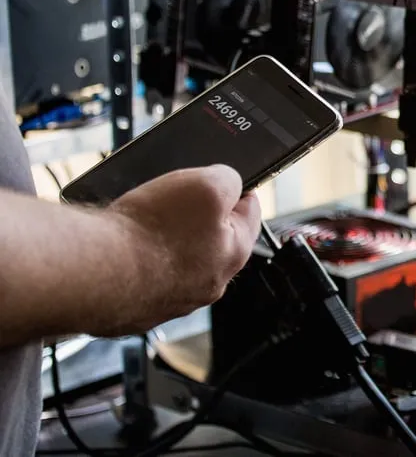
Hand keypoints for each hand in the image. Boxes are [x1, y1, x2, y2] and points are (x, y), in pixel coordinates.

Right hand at [103, 165, 260, 334]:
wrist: (93, 271)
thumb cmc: (151, 231)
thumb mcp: (208, 183)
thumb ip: (229, 179)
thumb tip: (230, 184)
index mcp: (234, 252)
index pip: (250, 213)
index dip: (238, 190)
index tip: (227, 182)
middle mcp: (209, 283)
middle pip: (212, 237)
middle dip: (196, 215)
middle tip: (175, 199)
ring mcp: (173, 300)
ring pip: (177, 259)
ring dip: (164, 239)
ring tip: (144, 223)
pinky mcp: (138, 308)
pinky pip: (144, 277)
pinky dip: (136, 261)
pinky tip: (124, 247)